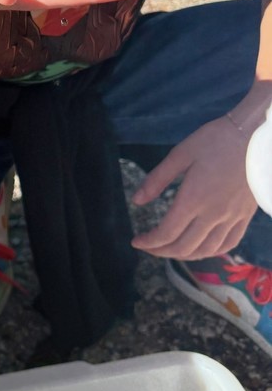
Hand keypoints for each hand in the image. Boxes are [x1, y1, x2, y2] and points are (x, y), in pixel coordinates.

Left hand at [130, 117, 257, 258]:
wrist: (254, 135)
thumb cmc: (215, 140)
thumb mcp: (180, 154)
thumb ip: (157, 179)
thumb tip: (136, 201)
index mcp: (193, 198)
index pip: (167, 233)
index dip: (149, 242)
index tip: (136, 241)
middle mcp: (213, 214)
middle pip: (184, 247)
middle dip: (161, 252)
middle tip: (148, 247)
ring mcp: (232, 217)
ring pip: (206, 250)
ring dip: (184, 255)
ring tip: (170, 249)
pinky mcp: (245, 215)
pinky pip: (229, 243)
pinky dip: (211, 251)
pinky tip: (201, 248)